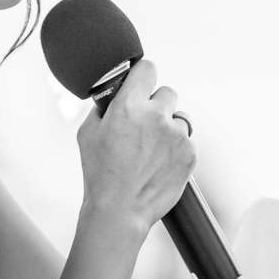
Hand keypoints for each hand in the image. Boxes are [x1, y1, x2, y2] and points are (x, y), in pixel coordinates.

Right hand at [77, 58, 194, 235]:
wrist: (120, 210)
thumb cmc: (99, 173)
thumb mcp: (88, 134)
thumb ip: (104, 109)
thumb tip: (113, 97)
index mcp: (128, 106)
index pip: (148, 68)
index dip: (143, 76)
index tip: (141, 83)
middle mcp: (156, 117)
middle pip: (167, 92)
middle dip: (156, 106)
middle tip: (144, 125)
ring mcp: (176, 136)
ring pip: (179, 118)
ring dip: (169, 128)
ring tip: (152, 150)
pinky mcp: (190, 153)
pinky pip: (187, 141)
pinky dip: (177, 149)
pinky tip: (160, 163)